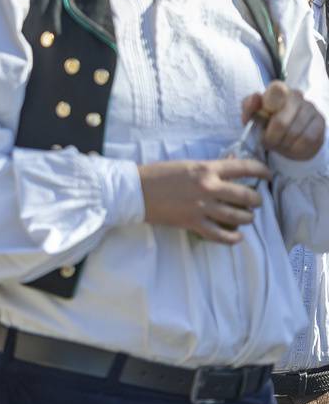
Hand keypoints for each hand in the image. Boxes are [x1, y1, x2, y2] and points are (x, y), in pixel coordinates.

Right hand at [140, 158, 272, 243]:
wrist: (135, 190)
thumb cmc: (158, 174)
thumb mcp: (187, 165)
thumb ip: (209, 169)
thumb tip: (230, 170)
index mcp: (207, 169)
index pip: (244, 167)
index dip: (261, 171)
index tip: (267, 175)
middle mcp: (209, 188)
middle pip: (246, 196)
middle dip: (256, 200)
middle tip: (254, 201)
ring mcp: (202, 207)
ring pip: (238, 217)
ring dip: (246, 218)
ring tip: (245, 217)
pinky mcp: (194, 223)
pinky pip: (221, 235)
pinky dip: (233, 238)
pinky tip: (237, 236)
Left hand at [242, 81, 325, 159]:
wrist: (284, 138)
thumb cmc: (265, 123)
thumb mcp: (251, 116)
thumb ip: (249, 107)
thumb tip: (256, 97)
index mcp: (277, 90)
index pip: (276, 90)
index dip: (270, 104)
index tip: (266, 115)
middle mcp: (296, 96)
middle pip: (280, 122)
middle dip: (271, 137)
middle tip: (268, 140)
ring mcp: (311, 109)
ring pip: (294, 133)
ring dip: (283, 144)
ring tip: (279, 143)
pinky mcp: (320, 123)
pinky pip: (307, 140)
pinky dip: (296, 148)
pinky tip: (291, 146)